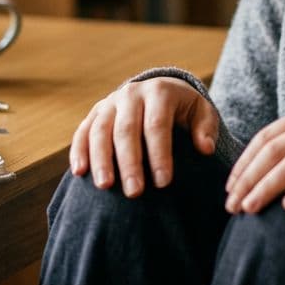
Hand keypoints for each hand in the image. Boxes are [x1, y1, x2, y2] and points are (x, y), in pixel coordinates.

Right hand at [70, 76, 219, 197]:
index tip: (164, 183)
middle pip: (126, 130)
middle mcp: (131, 94)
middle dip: (129, 162)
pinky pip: (83, 131)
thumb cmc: (183, 109)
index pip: (157, 125)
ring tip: (105, 186)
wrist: (158, 91)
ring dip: (101, 159)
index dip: (160, 154)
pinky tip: (80, 172)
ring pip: (100, 130)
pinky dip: (79, 150)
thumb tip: (205, 148)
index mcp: (159, 91)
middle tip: (134, 192)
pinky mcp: (95, 113)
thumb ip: (206, 128)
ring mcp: (110, 102)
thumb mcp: (201, 112)